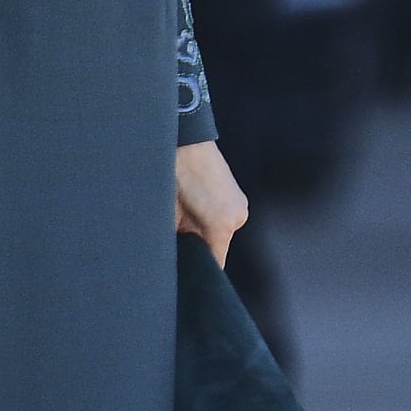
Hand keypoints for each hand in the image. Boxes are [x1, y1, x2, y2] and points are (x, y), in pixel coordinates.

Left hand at [176, 141, 247, 267]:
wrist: (184, 141)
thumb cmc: (172, 175)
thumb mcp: (170, 214)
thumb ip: (180, 236)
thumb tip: (178, 250)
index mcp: (221, 224)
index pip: (214, 262)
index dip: (199, 268)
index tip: (185, 270)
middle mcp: (238, 217)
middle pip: (217, 246)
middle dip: (198, 245)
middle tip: (178, 231)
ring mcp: (240, 205)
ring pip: (221, 232)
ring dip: (204, 229)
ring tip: (186, 211)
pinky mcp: (237, 196)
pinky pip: (225, 218)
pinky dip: (211, 217)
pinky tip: (195, 203)